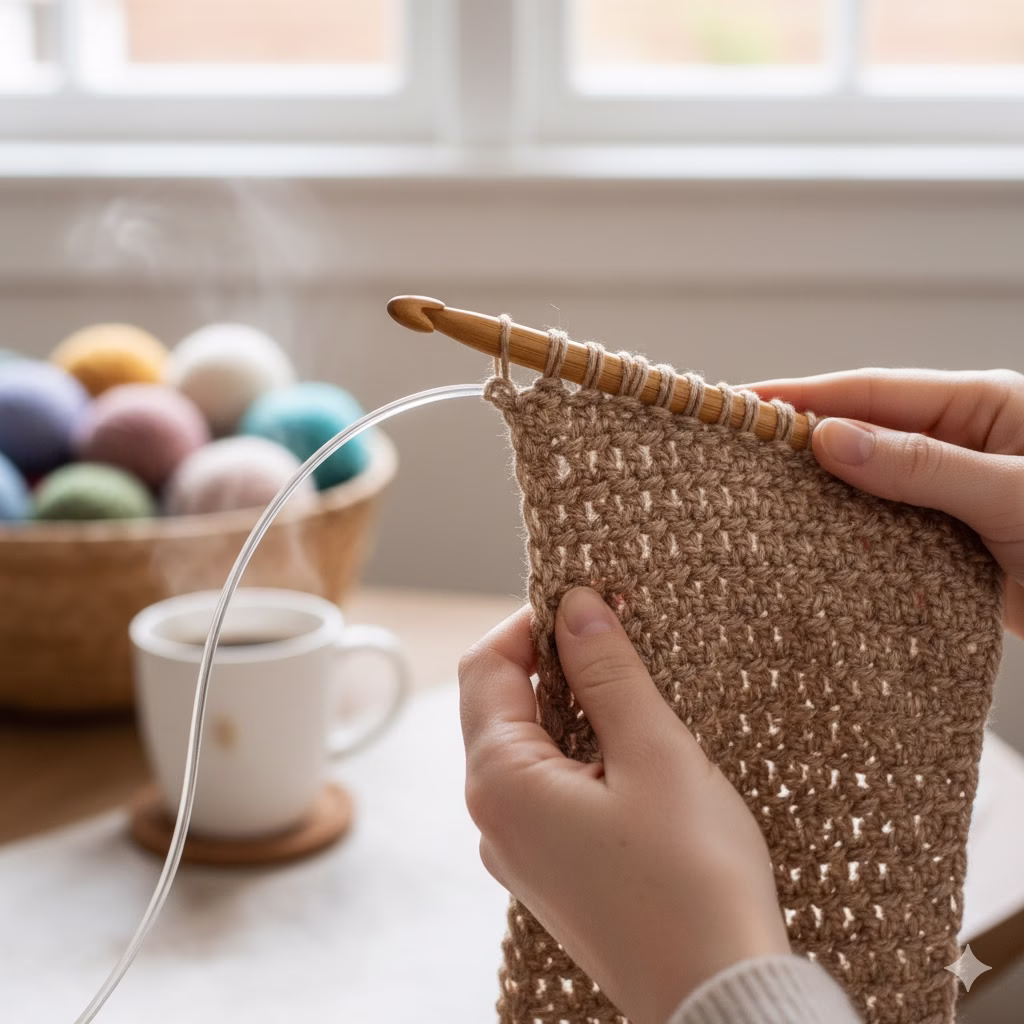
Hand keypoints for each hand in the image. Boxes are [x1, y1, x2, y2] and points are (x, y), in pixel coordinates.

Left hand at [458, 587, 789, 1023]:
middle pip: (499, 703)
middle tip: (618, 631)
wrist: (719, 1000)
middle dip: (552, 657)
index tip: (591, 600)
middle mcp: (493, 817)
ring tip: (632, 684)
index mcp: (501, 782)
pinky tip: (631, 746)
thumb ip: (607, 672)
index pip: (486, 666)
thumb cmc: (693, 880)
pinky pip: (547, 786)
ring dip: (570, 703)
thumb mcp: (654, 754)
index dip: (532, 621)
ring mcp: (520, 848)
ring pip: (526, 745)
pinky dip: (579, 749)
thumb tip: (576, 605)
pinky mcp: (553, 869)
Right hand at [746, 369, 1023, 637]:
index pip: (873, 391)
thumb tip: (828, 439)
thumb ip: (923, 465)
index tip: (738, 403)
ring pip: (868, 487)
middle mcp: (960, 445)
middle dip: (798, 442)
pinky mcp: (951, 547)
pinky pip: (887, 535)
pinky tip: (807, 548)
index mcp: (981, 407)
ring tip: (750, 502)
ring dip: (817, 495)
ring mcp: (953, 496)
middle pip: (861, 433)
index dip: (802, 395)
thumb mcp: (1014, 492)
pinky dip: (848, 541)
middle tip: (728, 455)